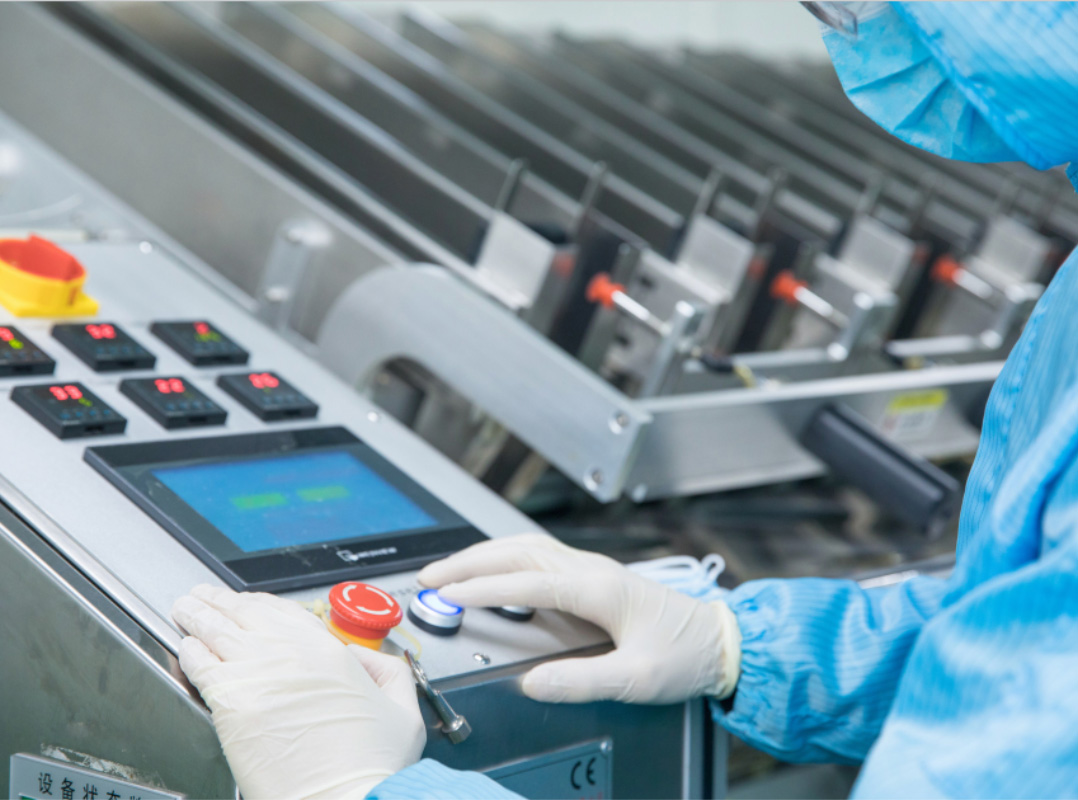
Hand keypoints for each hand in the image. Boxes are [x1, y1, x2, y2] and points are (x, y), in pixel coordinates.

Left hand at [172, 584, 424, 799]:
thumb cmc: (371, 768)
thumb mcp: (403, 710)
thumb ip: (388, 672)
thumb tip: (364, 659)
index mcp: (331, 652)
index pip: (284, 612)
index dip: (260, 603)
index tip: (248, 602)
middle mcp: (291, 655)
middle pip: (245, 613)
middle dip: (220, 601)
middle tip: (204, 596)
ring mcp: (258, 675)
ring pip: (216, 630)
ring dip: (197, 616)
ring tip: (185, 609)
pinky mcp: (231, 704)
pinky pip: (200, 664)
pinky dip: (188, 651)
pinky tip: (183, 647)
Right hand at [418, 534, 739, 703]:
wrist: (720, 641)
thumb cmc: (685, 655)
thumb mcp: (636, 679)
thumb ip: (582, 681)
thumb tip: (534, 682)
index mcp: (598, 588)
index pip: (526, 580)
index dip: (482, 588)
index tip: (447, 596)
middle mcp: (591, 570)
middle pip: (518, 551)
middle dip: (470, 561)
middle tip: (431, 577)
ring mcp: (592, 569)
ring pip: (526, 546)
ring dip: (484, 554)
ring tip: (449, 570)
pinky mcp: (594, 577)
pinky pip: (538, 555)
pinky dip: (505, 557)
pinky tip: (494, 569)